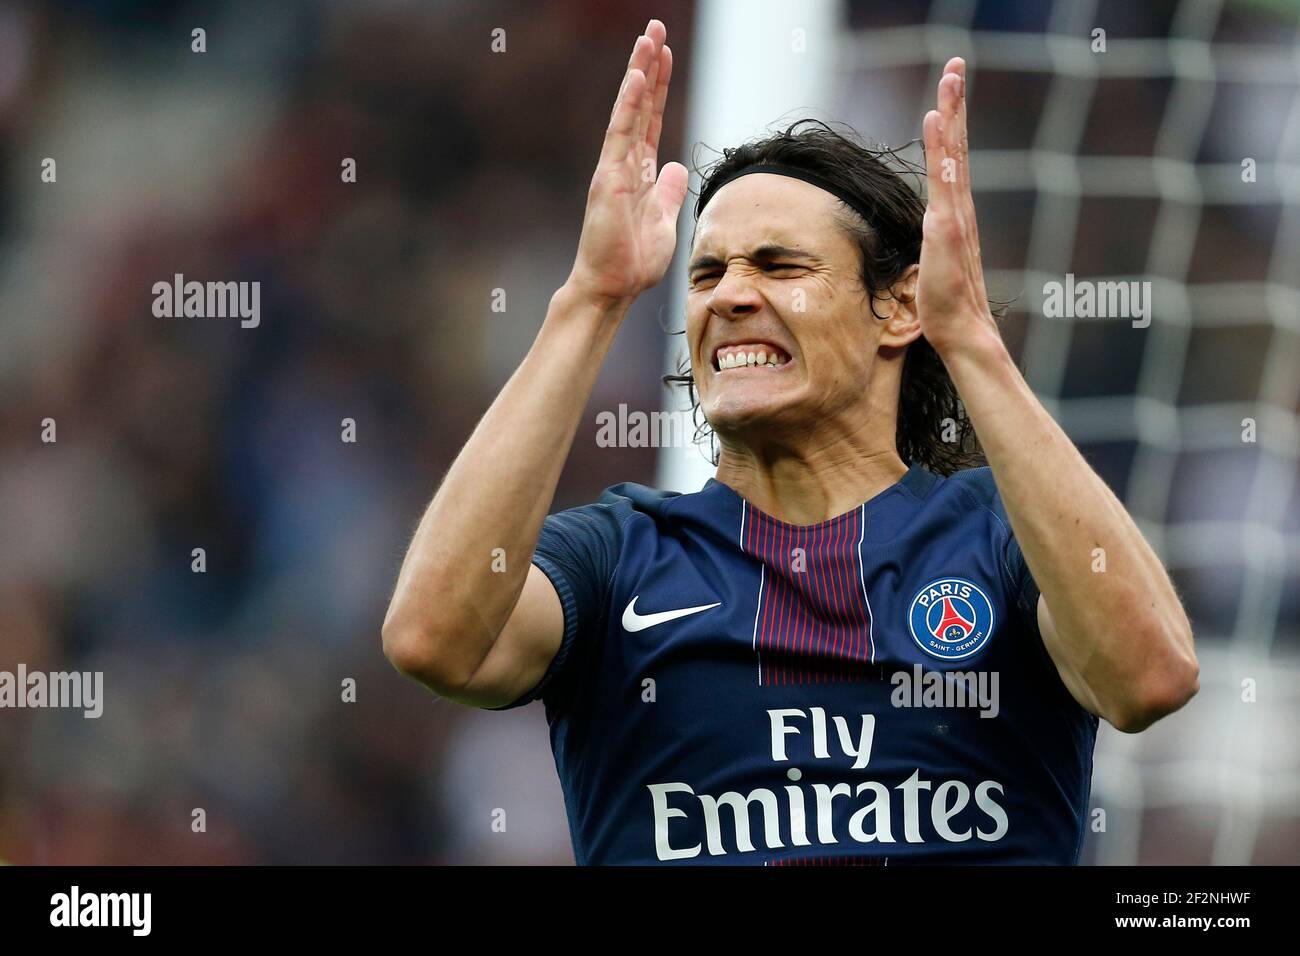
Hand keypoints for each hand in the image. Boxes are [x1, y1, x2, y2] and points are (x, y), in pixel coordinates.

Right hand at [566, 19, 688, 307]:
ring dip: (639, 72)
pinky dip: (628, 104)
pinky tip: (636, 76)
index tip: (665, 53)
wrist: (613, 287)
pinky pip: (620, 133)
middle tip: (655, 27)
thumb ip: (668, 192)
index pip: (651, 118)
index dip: (659, 85)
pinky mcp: (608, 178)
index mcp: (639, 172)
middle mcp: (624, 163)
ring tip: (648, 37)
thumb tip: (676, 167)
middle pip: (640, 104)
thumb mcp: (664, 220)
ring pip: (629, 110)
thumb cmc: (633, 261)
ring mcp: (614, 167)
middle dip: (649, 65)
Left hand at [916, 58, 999, 356]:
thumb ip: (934, 244)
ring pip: (953, 154)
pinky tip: (937, 120)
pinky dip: (942, 147)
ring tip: (950, 79)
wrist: (960, 331)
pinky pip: (944, 179)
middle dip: (957, 103)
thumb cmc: (945, 303)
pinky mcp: (948, 228)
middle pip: (957, 146)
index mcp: (955, 213)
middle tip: (956, 64)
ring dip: (952, 114)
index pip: (952, 160)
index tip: (950, 90)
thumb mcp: (933, 263)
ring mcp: (956, 216)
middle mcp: (960, 208)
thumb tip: (929, 238)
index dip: (951, 125)